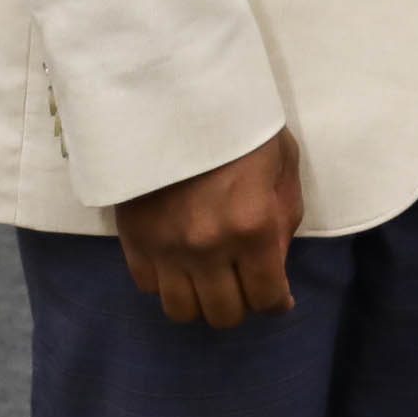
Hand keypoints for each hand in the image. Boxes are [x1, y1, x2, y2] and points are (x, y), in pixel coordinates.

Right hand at [115, 129, 300, 327]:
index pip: (266, 297)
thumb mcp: (283, 167)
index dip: (276, 303)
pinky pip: (149, 287)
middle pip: (223, 315)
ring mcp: (167, 249)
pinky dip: (167, 282)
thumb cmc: (243, 129)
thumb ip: (283, 220)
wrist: (178, 101)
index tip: (278, 298)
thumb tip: (275, 264)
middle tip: (244, 284)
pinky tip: (180, 262)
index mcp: (253, 227)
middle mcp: (208, 248)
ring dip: (201, 302)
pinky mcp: (134, 241)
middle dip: (241, 305)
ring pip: (181, 311)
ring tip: (210, 280)